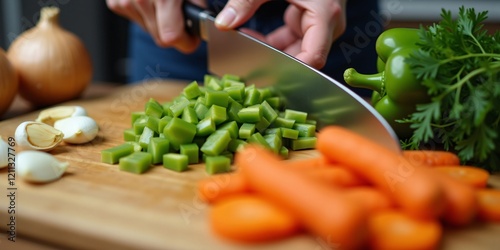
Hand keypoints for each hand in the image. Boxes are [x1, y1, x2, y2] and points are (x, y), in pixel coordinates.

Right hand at [106, 0, 205, 52]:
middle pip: (160, 38)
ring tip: (167, 4)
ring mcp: (125, 1)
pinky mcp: (115, 2)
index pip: (171, 37)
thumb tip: (204, 27)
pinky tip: (153, 1)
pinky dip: (147, 15)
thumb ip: (199, 7)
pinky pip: (137, 21)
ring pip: (149, 31)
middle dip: (175, 32)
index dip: (186, 41)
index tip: (193, 37)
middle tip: (183, 17)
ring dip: (160, 23)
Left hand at [215, 0, 346, 68]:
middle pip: (303, 57)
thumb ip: (245, 2)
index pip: (314, 58)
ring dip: (271, 51)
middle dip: (274, 60)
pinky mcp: (312, 21)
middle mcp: (328, 24)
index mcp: (325, 15)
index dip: (291, 71)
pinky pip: (293, 40)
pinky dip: (274, 42)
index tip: (265, 73)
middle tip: (246, 58)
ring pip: (297, 51)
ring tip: (246, 43)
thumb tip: (224, 24)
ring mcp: (321, 24)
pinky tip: (254, 38)